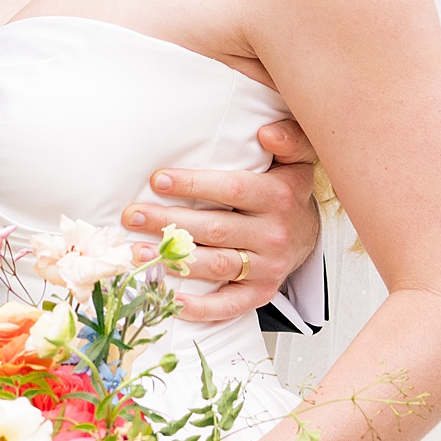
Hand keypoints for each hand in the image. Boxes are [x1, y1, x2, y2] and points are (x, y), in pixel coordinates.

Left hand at [123, 116, 321, 324]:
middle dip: (169, 222)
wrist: (307, 233)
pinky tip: (171, 298)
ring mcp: (268, 267)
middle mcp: (274, 234)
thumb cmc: (286, 189)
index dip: (194, 184)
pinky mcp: (260, 293)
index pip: (233, 189)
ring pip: (216, 265)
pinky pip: (229, 305)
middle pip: (215, 229)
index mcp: (279, 196)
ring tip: (136, 251)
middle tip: (132, 216)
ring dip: (174, 260)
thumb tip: (266, 133)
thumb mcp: (296, 156)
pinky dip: (200, 308)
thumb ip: (289, 138)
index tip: (157, 180)